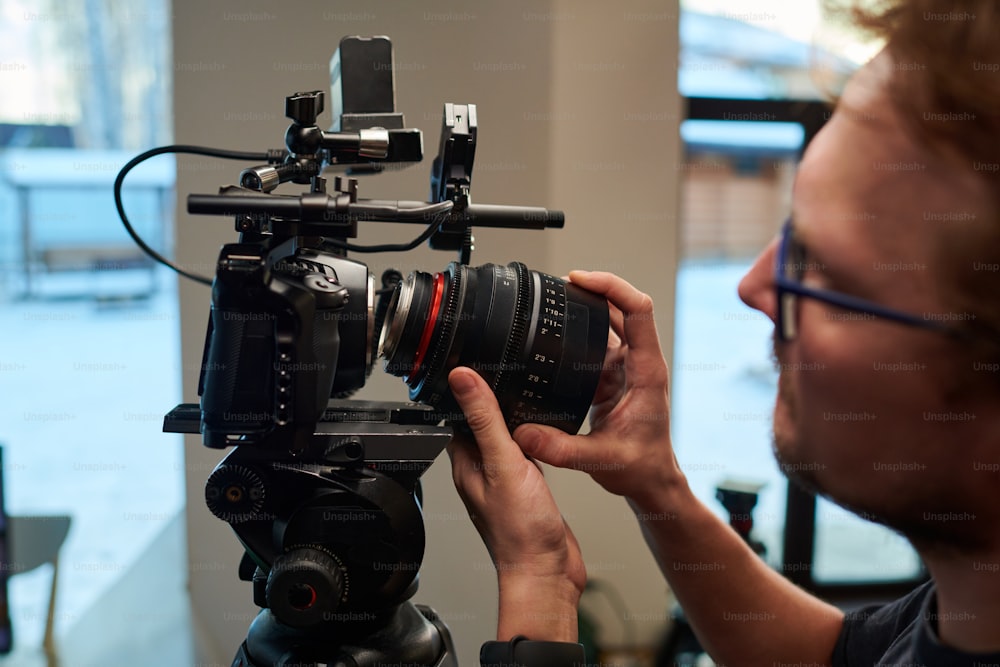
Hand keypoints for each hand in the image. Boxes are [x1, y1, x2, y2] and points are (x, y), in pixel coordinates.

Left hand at [447, 367, 584, 640]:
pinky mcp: (528, 490)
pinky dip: (531, 439)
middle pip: (481, 426)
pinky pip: (526, 456)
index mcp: (466, 464)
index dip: (463, 390)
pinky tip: (542, 433)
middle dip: (490, 400)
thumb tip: (462, 378)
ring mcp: (505, 482)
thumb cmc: (521, 533)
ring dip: (511, 419)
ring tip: (522, 392)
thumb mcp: (503, 463)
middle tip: (500, 370)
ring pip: (504, 440)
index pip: (457, 417)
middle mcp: (482, 472)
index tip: (470, 362)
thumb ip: (486, 419)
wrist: (547, 574)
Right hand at [512, 270, 681, 503]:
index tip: (582, 280)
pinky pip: (596, 343)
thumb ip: (560, 449)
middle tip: (562, 283)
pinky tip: (558, 330)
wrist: (650, 481)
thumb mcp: (599, 460)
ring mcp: (625, 368)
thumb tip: (524, 433)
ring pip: (609, 323)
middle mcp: (638, 364)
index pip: (639, 311)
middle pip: (623, 308)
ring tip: (556, 297)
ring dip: (587, 308)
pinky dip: (578, 332)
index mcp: (646, 372)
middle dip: (594, 289)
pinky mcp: (611, 377)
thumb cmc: (640, 468)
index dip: (613, 288)